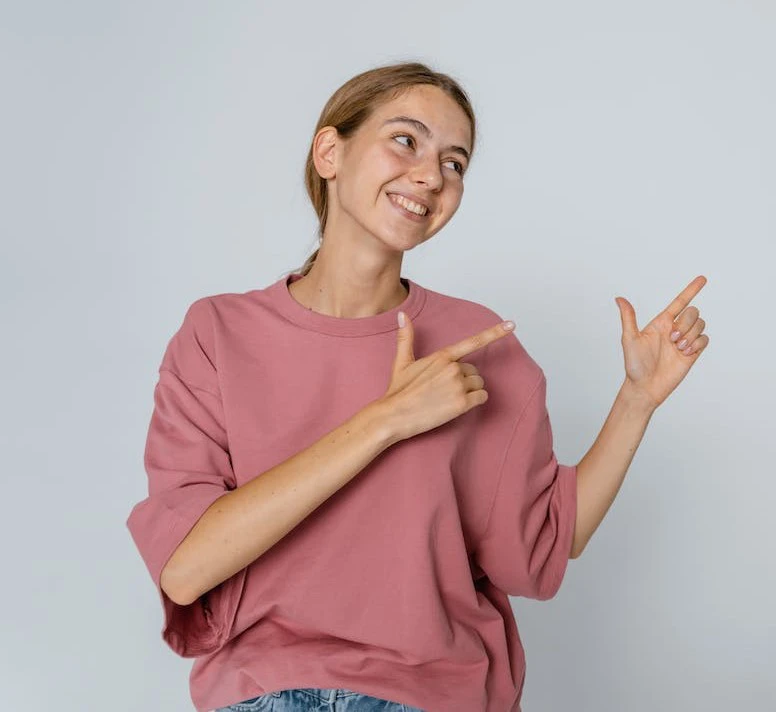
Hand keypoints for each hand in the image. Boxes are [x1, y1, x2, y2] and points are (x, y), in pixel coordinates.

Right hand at [377, 312, 515, 442]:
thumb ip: (406, 337)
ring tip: (447, 399)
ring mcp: (458, 386)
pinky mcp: (461, 404)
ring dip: (469, 392)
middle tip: (444, 390)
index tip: (512, 325)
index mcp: (442, 356)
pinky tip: (456, 406)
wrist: (393, 415)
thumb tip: (402, 314)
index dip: (495, 333)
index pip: (473, 341)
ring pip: (479, 385)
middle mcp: (453, 368)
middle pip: (474, 371)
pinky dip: (474, 402)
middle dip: (465, 380)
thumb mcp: (401, 362)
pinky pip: (482, 398)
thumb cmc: (397, 391)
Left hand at [615, 275, 709, 409]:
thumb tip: (619, 299)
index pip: (679, 302)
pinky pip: (705, 339)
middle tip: (672, 339)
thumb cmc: (635, 364)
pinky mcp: (693, 352)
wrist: (646, 386)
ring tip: (678, 347)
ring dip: (691, 334)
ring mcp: (685, 340)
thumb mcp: (629, 339)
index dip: (691, 290)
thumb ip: (628, 318)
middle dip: (686, 323)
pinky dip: (697, 344)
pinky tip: (685, 353)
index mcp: (661, 322)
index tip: (703, 278)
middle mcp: (674, 329)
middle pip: (693, 312)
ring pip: (701, 324)